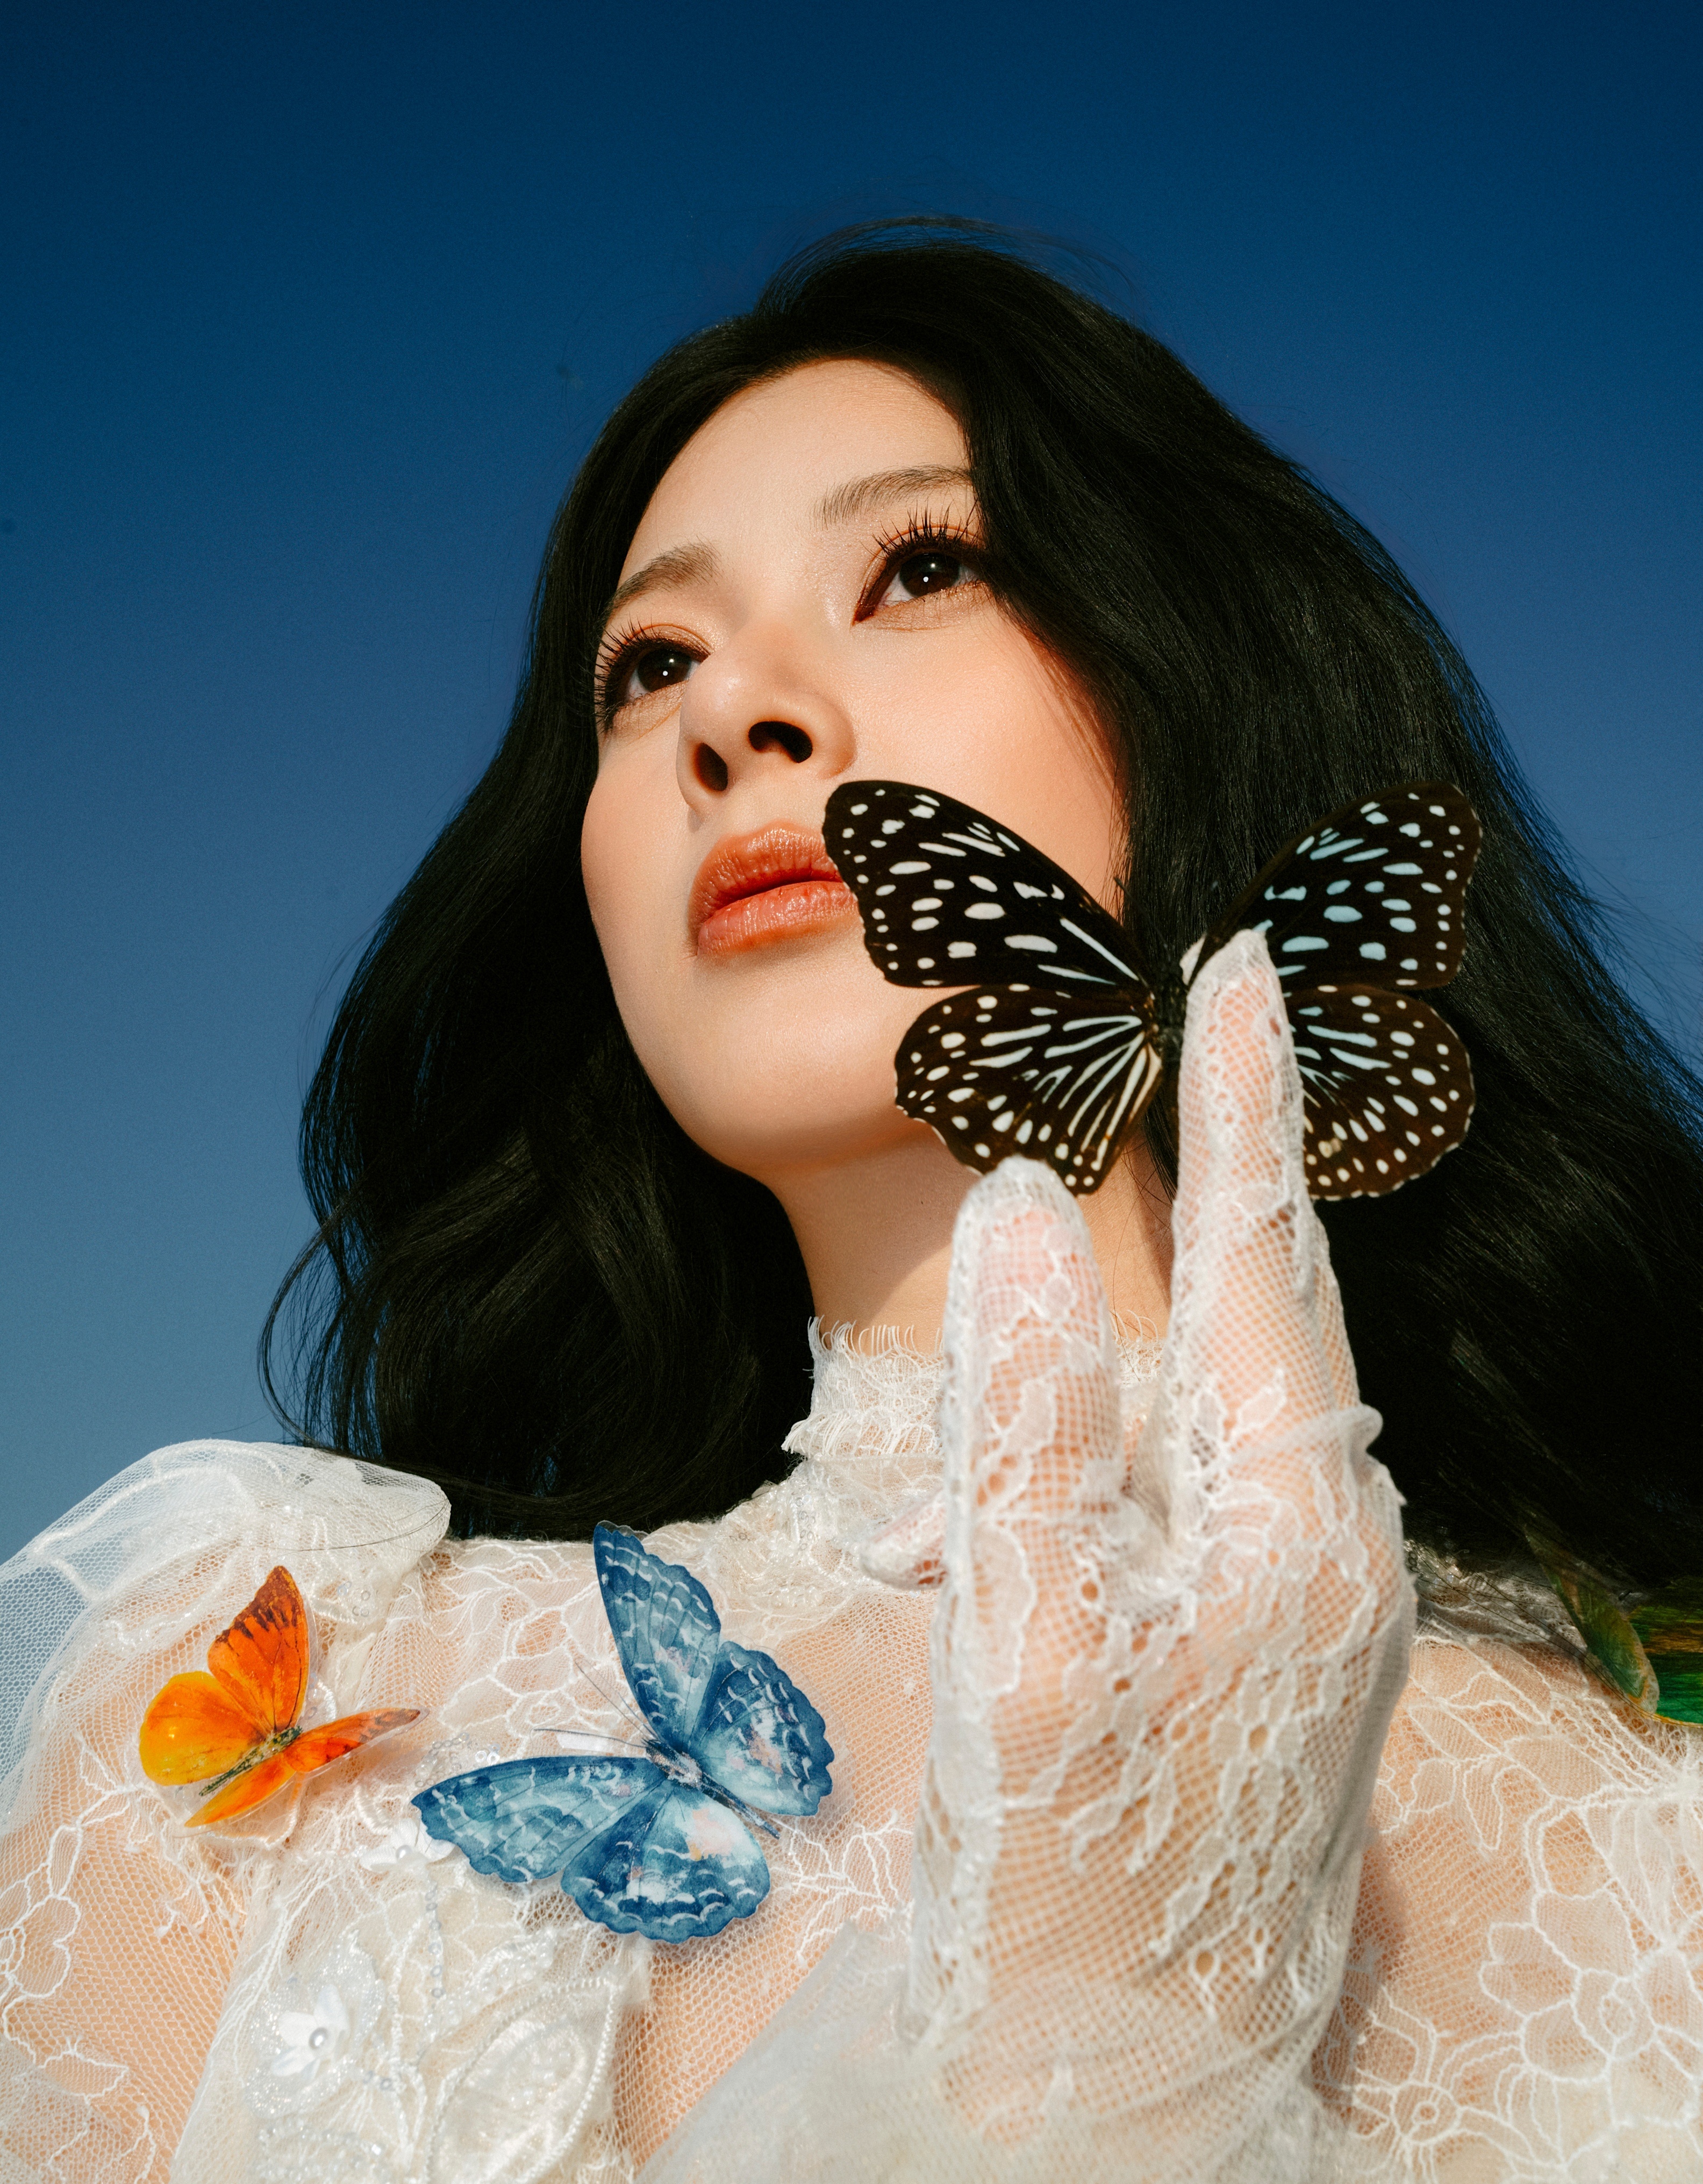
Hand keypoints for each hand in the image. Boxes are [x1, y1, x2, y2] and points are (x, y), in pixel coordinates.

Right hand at [902, 928, 1411, 2156]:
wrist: (1116, 2088)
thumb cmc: (1070, 1882)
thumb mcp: (1033, 1638)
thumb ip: (1023, 1421)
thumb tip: (1011, 1211)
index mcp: (1299, 1528)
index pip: (1269, 1261)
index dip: (1248, 1104)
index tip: (1245, 960)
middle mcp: (1321, 1546)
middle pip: (1260, 1314)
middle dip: (1223, 1175)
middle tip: (1201, 1035)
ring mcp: (1290, 1599)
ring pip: (1206, 1403)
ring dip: (1140, 1332)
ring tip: (1072, 1325)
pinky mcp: (1244, 1645)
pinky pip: (1174, 1486)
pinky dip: (1104, 1447)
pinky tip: (1031, 1486)